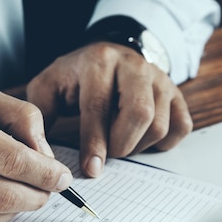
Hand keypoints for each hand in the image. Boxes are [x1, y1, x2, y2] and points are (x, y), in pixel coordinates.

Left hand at [26, 42, 191, 177]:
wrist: (109, 52)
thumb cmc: (76, 76)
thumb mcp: (49, 86)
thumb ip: (40, 115)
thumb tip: (40, 151)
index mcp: (98, 63)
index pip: (99, 106)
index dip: (95, 142)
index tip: (91, 168)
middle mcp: (133, 66)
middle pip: (140, 114)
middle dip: (121, 145)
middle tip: (107, 155)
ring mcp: (159, 78)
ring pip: (160, 124)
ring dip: (139, 146)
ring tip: (119, 144)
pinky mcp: (176, 92)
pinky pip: (181, 127)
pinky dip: (163, 143)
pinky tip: (141, 139)